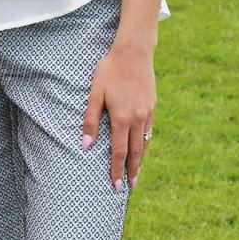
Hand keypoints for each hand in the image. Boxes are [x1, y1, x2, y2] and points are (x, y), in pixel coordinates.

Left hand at [83, 42, 155, 190]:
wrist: (134, 52)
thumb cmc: (110, 70)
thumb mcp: (95, 94)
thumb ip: (90, 121)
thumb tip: (85, 146)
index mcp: (122, 118)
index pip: (119, 152)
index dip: (116, 170)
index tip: (116, 185)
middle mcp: (138, 119)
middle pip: (136, 152)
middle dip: (132, 171)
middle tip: (130, 187)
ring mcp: (148, 113)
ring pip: (145, 143)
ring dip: (141, 160)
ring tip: (136, 173)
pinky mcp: (153, 106)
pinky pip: (149, 131)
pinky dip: (145, 143)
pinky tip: (142, 148)